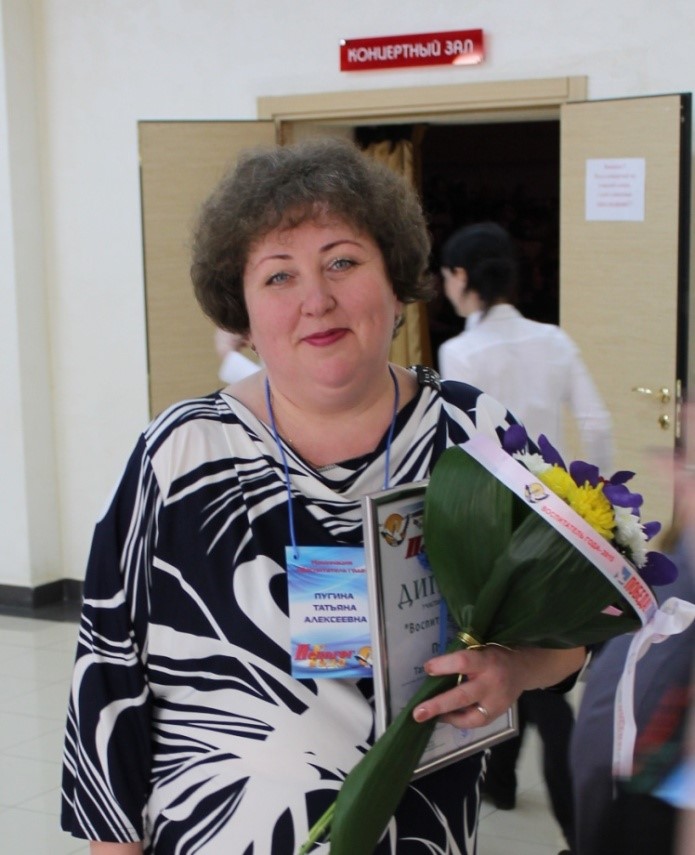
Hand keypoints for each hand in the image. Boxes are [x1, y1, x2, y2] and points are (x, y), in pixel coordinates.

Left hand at [411, 645, 584, 727]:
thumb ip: (462, 659)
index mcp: (486, 660)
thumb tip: (432, 670)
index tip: (426, 668)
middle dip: (438, 705)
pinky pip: (475, 722)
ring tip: (428, 716)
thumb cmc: (495, 655)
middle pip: (462, 696)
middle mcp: (491, 683)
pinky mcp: (497, 714)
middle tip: (417, 713)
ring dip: (446, 717)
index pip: (463, 661)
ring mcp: (496, 702)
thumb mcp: (481, 648)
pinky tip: (446, 716)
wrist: (523, 669)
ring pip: (470, 716)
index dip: (443, 665)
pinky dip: (458, 720)